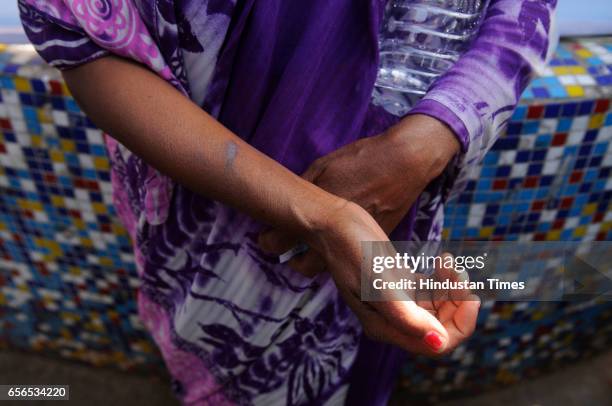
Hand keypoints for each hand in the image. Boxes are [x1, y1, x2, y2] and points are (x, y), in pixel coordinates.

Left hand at [259, 114, 459, 275]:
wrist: (402, 163)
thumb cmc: (360, 160)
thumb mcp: (324, 166)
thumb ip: (303, 188)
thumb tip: (288, 201)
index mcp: (317, 213)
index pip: (280, 240)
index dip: (268, 241)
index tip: (266, 237)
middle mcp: (336, 233)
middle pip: (304, 266)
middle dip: (292, 261)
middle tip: (288, 248)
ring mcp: (357, 241)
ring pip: (329, 267)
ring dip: (318, 259)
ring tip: (314, 245)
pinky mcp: (376, 243)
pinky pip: (352, 258)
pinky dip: (343, 254)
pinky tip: (341, 240)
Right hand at [301, 202, 478, 355]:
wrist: (335, 224)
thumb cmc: (353, 251)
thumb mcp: (379, 283)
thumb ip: (407, 316)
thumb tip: (438, 343)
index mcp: (386, 327)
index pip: (437, 344)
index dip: (459, 324)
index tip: (469, 295)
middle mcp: (393, 320)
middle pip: (442, 327)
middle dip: (457, 302)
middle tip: (457, 271)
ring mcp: (397, 302)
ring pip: (440, 308)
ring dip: (453, 287)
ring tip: (448, 262)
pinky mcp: (400, 284)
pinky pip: (432, 291)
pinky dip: (444, 279)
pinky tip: (443, 260)